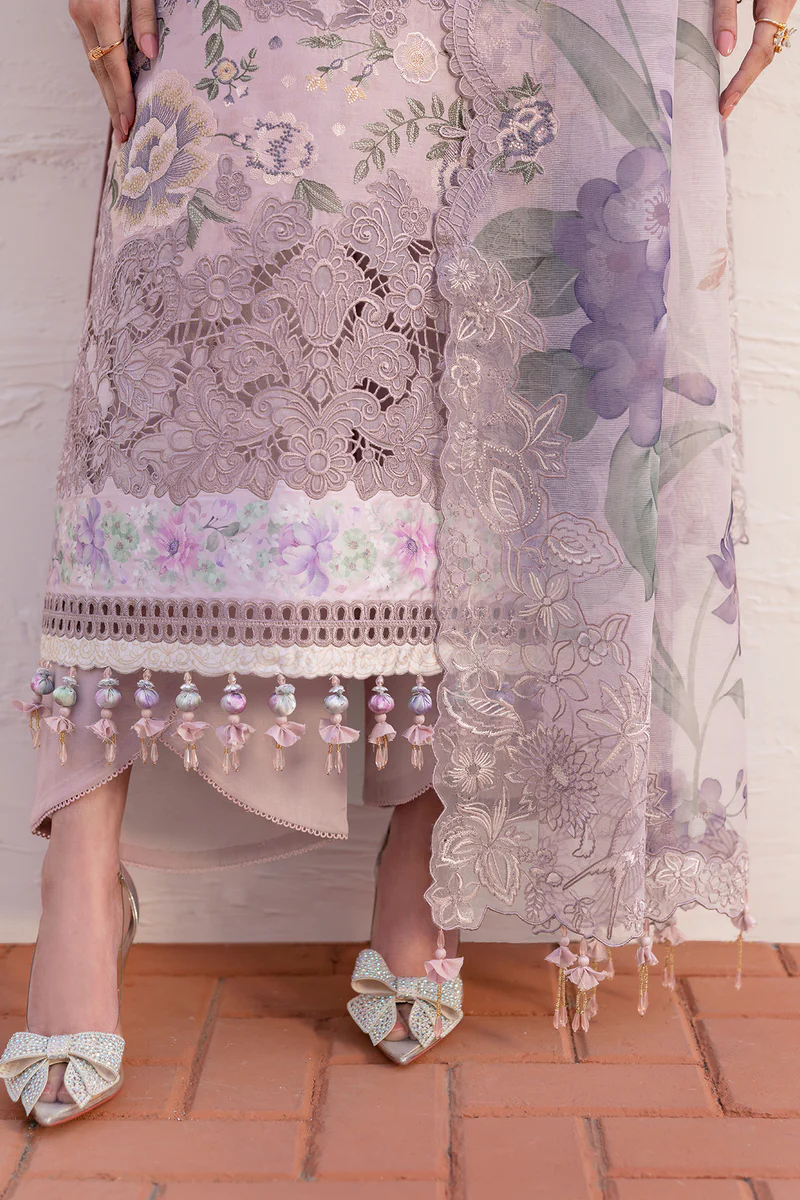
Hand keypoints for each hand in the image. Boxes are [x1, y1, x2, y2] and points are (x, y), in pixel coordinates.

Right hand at [68, 0, 158, 143]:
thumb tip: (150, 55)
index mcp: (98, 9)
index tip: (131, 123)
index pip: (113, 63)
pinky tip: (114, 94)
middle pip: (100, 71)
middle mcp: (83, 15)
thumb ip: (145, 15)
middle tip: (124, 139)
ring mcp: (79, 15)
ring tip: (120, 126)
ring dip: (108, 97)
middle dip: (113, 107)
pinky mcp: (82, 13)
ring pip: (94, 64)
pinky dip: (104, 77)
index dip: (123, 96)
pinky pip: (93, 53)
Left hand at [714, 0, 796, 117]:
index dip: (741, 81)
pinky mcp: (772, 4)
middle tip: (723, 109)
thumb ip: (726, 12)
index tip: (725, 104)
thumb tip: (724, 50)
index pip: (758, 52)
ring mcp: (778, 6)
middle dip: (744, 84)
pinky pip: (763, 35)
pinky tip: (737, 72)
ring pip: (765, 46)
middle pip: (764, 55)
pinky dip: (749, 56)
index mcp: (776, 2)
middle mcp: (781, 7)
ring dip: (747, 73)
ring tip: (728, 97)